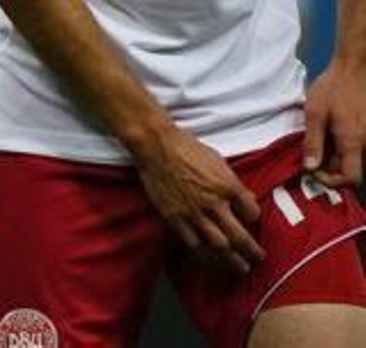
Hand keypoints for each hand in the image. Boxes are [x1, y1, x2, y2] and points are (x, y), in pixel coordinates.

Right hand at [134, 127, 263, 275]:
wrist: (156, 146)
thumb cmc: (188, 148)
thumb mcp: (219, 161)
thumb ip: (233, 183)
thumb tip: (245, 199)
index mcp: (229, 186)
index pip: (253, 213)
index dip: (255, 219)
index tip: (253, 223)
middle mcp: (215, 204)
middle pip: (240, 238)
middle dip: (252, 252)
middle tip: (258, 259)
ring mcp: (194, 213)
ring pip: (218, 247)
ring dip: (232, 261)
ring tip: (240, 269)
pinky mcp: (175, 218)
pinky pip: (193, 244)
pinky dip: (205, 255)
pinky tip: (211, 261)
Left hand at [303, 60, 365, 188]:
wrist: (357, 68)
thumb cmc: (334, 87)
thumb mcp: (315, 112)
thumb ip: (313, 142)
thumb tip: (310, 167)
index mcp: (353, 142)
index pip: (351, 179)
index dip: (331, 181)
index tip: (314, 171)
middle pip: (354, 171)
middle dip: (332, 169)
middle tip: (314, 155)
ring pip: (358, 160)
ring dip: (339, 158)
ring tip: (323, 142)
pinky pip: (360, 147)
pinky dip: (347, 147)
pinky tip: (333, 133)